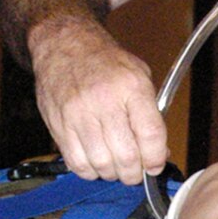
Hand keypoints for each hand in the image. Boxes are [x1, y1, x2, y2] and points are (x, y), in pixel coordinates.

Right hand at [31, 16, 166, 182]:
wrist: (63, 44)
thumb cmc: (104, 61)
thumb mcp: (139, 75)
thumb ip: (151, 114)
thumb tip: (159, 153)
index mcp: (130, 86)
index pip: (150, 135)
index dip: (156, 159)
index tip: (155, 165)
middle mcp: (104, 101)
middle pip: (126, 156)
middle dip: (135, 173)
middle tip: (135, 171)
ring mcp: (78, 114)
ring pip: (101, 164)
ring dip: (112, 173)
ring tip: (115, 166)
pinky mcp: (58, 125)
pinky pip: (77, 163)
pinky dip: (90, 171)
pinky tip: (95, 161)